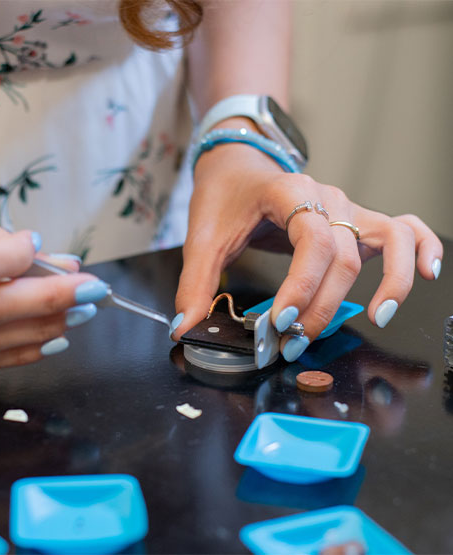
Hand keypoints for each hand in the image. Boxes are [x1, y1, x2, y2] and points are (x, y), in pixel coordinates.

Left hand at [170, 142, 442, 361]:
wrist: (237, 163)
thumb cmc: (223, 196)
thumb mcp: (202, 237)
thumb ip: (195, 283)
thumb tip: (186, 328)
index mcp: (289, 193)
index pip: (313, 240)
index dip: (303, 284)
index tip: (282, 320)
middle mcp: (327, 197)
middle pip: (344, 257)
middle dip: (322, 306)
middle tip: (292, 342)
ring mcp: (346, 207)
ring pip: (389, 239)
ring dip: (389, 282)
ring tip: (376, 317)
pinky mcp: (354, 220)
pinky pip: (404, 229)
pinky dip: (423, 249)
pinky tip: (428, 275)